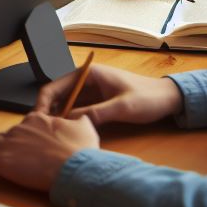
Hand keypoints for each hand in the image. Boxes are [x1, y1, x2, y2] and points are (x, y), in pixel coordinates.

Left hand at [0, 113, 98, 191]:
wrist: (75, 169)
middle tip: (21, 159)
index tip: (34, 148)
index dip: (27, 137)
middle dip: (11, 144)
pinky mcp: (0, 160)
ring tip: (5, 163)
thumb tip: (80, 118)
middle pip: (6, 133)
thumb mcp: (85, 127)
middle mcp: (20, 127)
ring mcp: (8, 143)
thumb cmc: (81, 151)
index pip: (24, 125)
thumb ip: (79, 120)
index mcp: (37, 119)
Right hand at [33, 63, 184, 126]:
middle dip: (48, 110)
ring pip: (66, 103)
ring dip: (58, 116)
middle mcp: (86, 80)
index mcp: (89, 73)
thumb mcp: (122, 107)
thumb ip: (96, 113)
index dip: (44, 101)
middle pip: (58, 94)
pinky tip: (67, 131)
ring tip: (51, 132)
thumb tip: (70, 122)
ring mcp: (91, 91)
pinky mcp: (97, 101)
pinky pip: (77, 109)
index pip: (57, 84)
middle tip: (41, 129)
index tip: (37, 118)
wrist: (169, 99)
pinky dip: (70, 119)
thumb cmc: (148, 98)